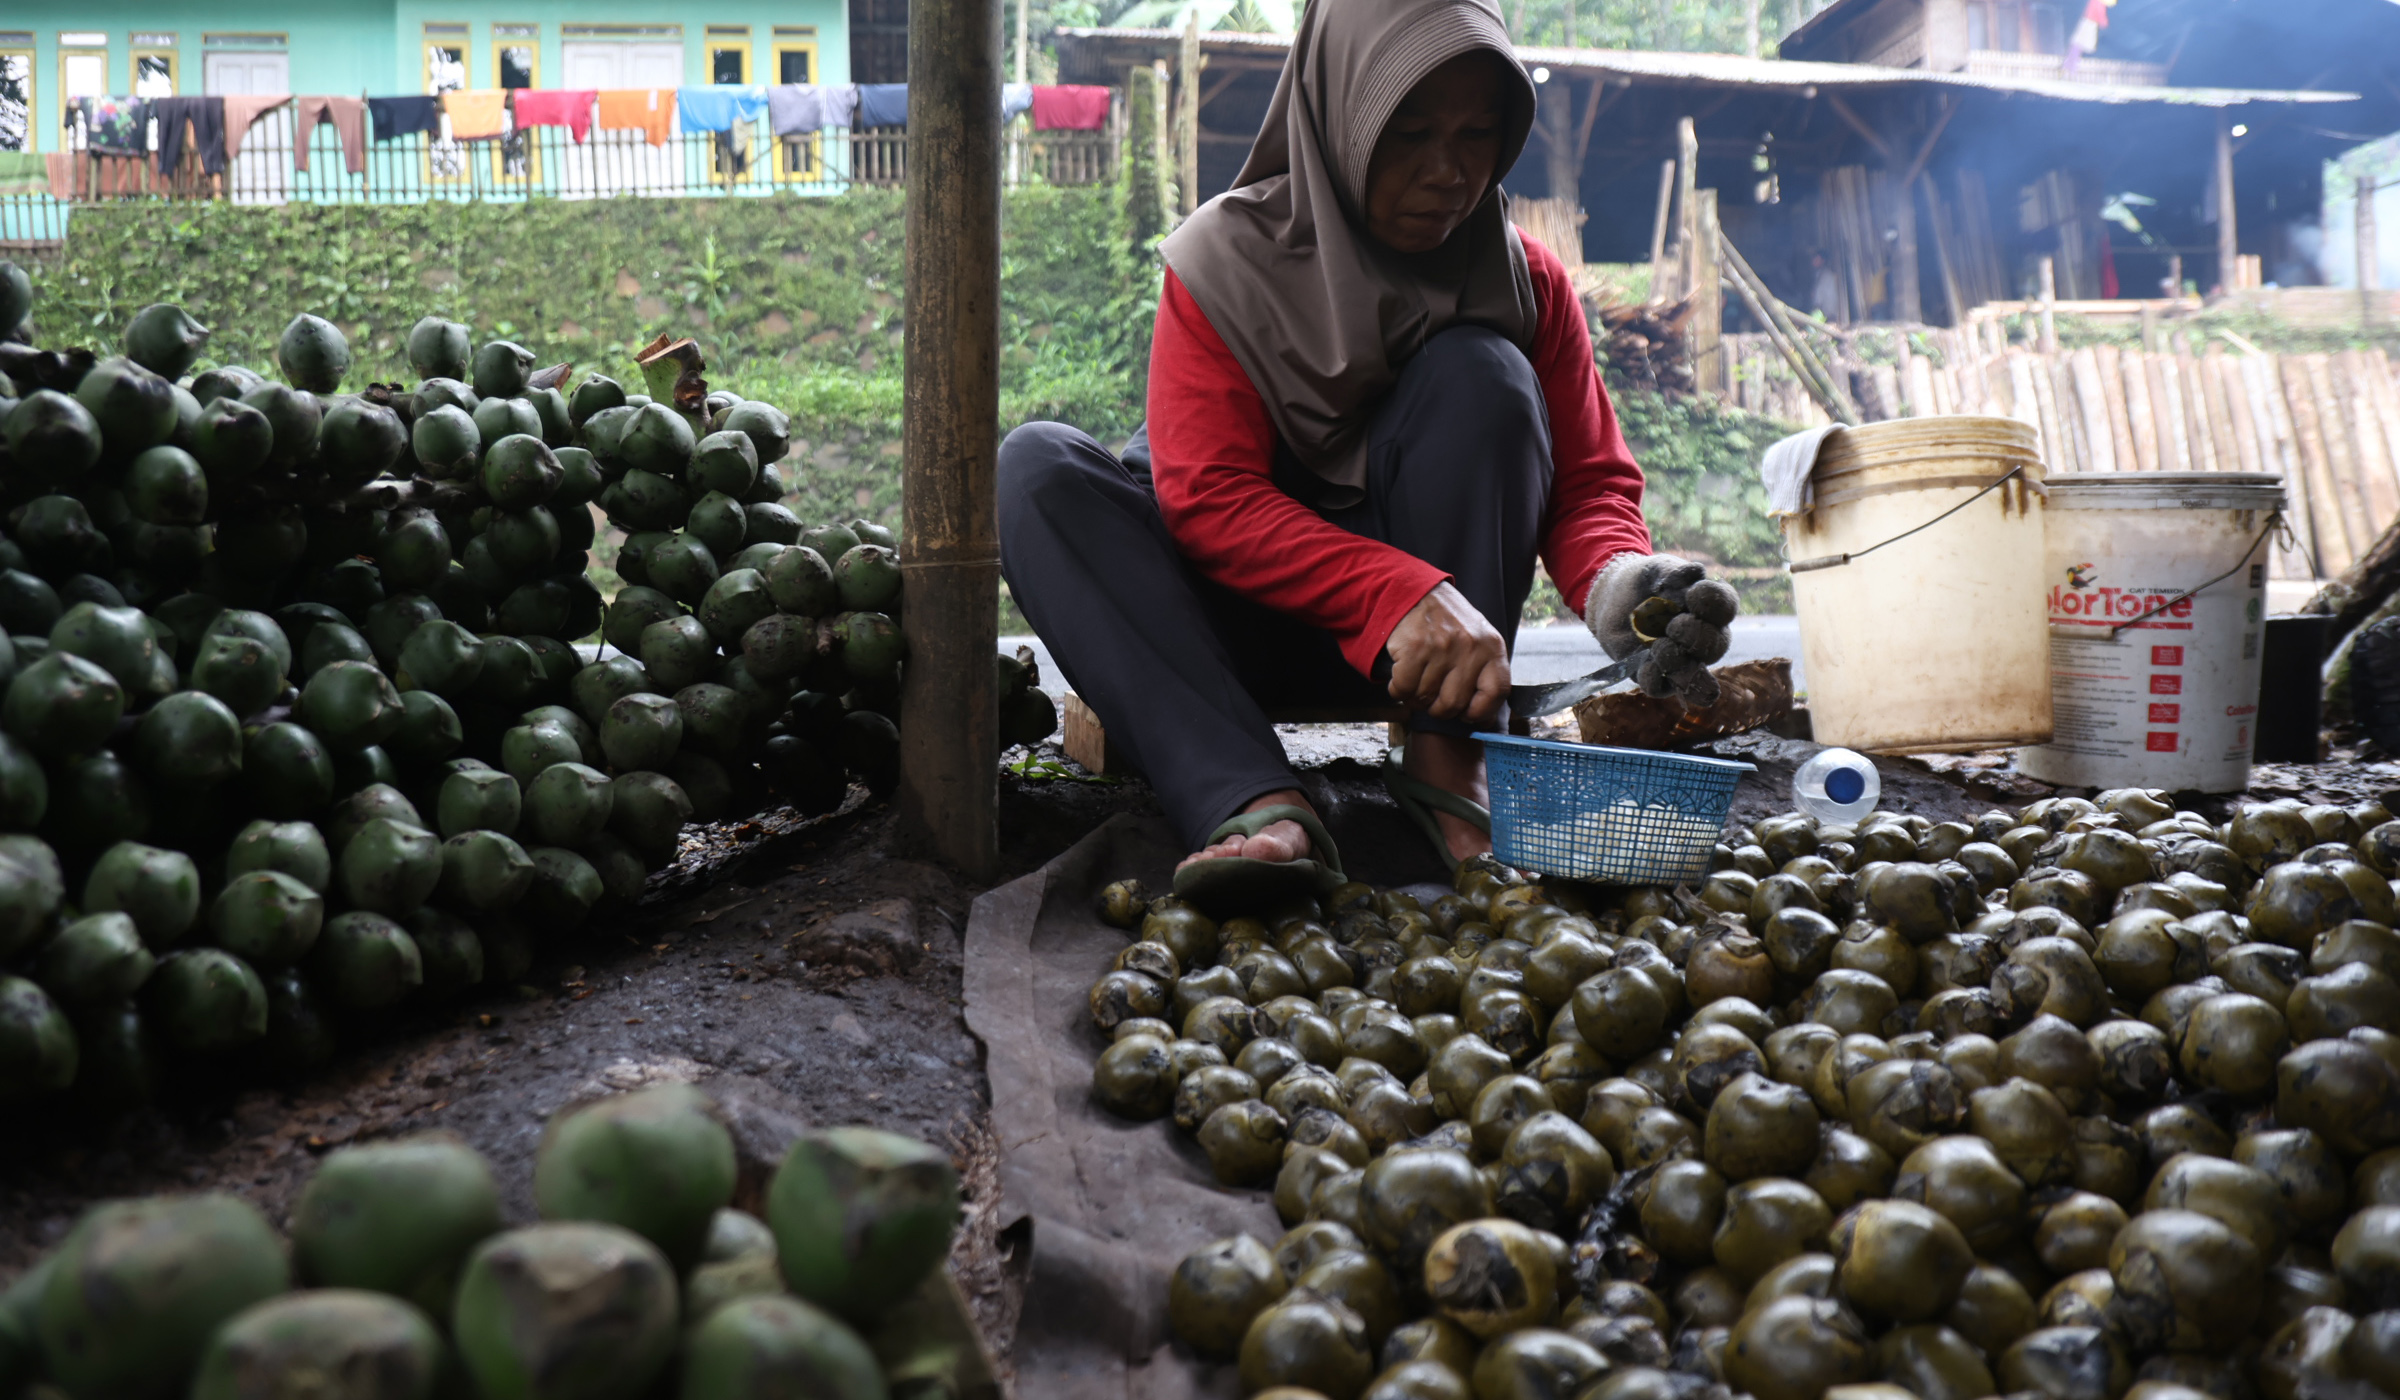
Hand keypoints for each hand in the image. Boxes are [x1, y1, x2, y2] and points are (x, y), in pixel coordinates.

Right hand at [1386, 583, 1508, 722]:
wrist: (1414, 592)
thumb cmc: (1447, 622)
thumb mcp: (1477, 639)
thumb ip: (1483, 673)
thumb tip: (1484, 719)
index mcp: (1491, 646)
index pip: (1496, 693)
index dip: (1480, 712)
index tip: (1467, 714)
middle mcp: (1469, 646)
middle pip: (1454, 703)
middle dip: (1439, 709)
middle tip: (1433, 697)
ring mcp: (1442, 647)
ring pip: (1425, 698)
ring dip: (1416, 698)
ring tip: (1417, 681)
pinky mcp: (1414, 648)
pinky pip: (1403, 689)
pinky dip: (1398, 690)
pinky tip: (1401, 677)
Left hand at [1584, 552, 1739, 705]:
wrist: (1614, 597)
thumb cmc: (1647, 582)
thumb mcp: (1657, 570)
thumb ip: (1673, 572)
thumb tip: (1695, 572)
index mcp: (1708, 608)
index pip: (1726, 608)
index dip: (1716, 604)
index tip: (1693, 594)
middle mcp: (1702, 638)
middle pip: (1717, 646)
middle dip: (1697, 636)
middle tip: (1672, 625)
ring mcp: (1680, 660)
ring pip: (1697, 677)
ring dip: (1683, 666)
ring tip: (1660, 648)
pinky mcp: (1652, 674)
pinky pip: (1660, 687)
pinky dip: (1654, 678)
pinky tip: (1646, 665)